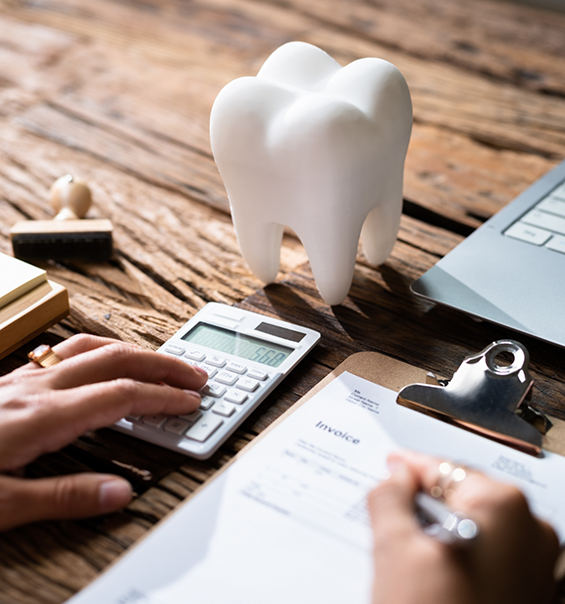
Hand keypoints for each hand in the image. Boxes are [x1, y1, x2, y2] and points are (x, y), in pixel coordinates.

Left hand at [0, 334, 207, 529]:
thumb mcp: (2, 504)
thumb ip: (63, 497)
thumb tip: (119, 493)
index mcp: (42, 416)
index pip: (121, 395)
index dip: (163, 396)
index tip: (190, 402)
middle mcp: (37, 387)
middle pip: (116, 358)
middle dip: (163, 365)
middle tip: (193, 374)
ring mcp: (23, 379)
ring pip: (91, 347)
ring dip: (134, 352)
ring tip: (159, 363)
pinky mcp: (11, 381)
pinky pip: (67, 350)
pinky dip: (101, 350)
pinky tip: (105, 362)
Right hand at [368, 450, 558, 603]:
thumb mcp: (394, 550)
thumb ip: (390, 497)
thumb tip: (395, 477)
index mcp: (504, 508)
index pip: (444, 468)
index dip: (410, 467)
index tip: (392, 466)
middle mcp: (532, 532)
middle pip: (462, 497)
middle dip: (424, 502)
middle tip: (390, 511)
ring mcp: (537, 567)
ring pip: (473, 528)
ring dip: (439, 530)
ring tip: (407, 550)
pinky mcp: (531, 594)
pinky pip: (488, 555)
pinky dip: (458, 553)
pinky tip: (431, 574)